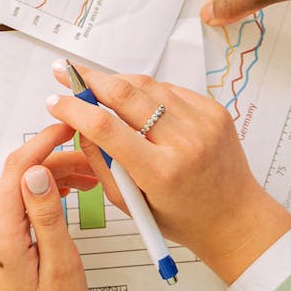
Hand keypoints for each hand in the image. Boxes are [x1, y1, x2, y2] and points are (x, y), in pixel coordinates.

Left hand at [0, 122, 101, 290]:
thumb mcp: (61, 265)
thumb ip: (47, 214)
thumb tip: (37, 171)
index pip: (17, 171)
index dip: (43, 142)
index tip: (69, 125)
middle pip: (17, 177)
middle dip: (54, 161)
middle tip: (92, 162)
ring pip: (17, 190)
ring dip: (50, 178)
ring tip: (88, 180)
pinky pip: (15, 207)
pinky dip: (40, 196)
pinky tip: (66, 195)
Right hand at [44, 63, 290, 283]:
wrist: (235, 218)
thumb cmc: (181, 218)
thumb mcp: (131, 203)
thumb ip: (100, 163)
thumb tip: (77, 124)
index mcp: (161, 172)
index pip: (106, 127)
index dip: (74, 109)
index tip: (55, 102)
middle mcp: (185, 142)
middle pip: (126, 94)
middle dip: (89, 79)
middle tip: (64, 72)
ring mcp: (203, 122)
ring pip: (147, 85)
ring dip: (116, 81)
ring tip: (94, 84)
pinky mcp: (214, 110)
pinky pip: (170, 90)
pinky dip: (147, 92)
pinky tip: (134, 101)